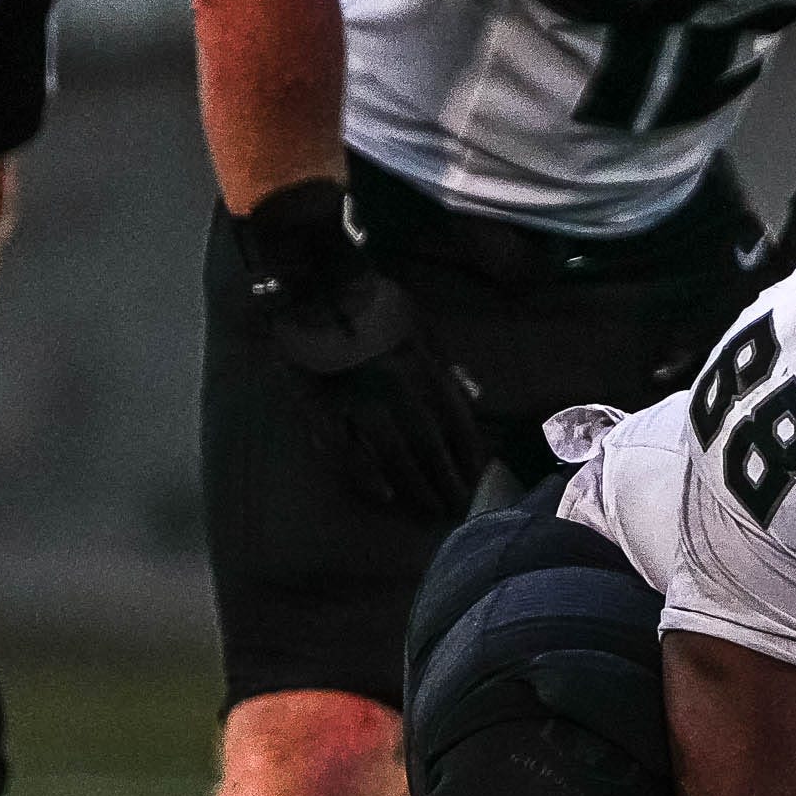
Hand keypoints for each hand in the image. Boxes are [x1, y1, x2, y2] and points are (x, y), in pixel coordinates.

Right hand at [234, 179, 484, 520]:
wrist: (317, 284)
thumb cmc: (374, 305)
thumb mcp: (421, 325)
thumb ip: (447, 363)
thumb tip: (476, 396)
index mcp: (423, 365)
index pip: (455, 422)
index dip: (469, 456)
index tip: (479, 480)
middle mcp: (396, 386)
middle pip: (429, 446)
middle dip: (447, 482)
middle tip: (458, 510)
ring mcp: (357, 397)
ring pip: (393, 454)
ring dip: (416, 486)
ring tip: (430, 511)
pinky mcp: (321, 405)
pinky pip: (345, 448)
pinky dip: (365, 474)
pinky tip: (383, 494)